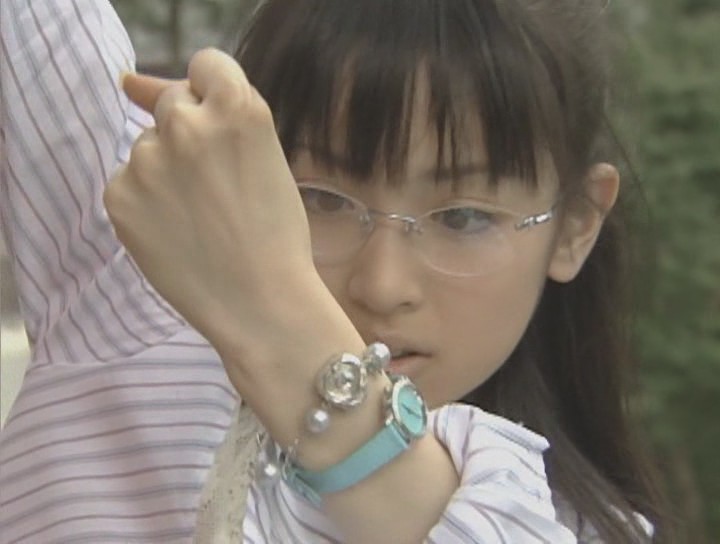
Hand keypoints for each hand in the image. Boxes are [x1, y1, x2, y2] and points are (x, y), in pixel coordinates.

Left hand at [105, 48, 317, 348]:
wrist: (261, 304)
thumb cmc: (276, 236)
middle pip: (173, 104)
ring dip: (165, 170)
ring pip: (148, 146)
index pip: (207, 64)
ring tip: (199, 219)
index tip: (221, 126)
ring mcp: (148, 160)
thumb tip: (130, 83)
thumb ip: (213, 113)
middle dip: (190, 133)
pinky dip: (145, 202)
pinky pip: (128, 181)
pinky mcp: (119, 195)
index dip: (215, 95)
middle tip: (214, 186)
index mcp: (239, 108)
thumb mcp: (267, 160)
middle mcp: (188, 124)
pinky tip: (175, 232)